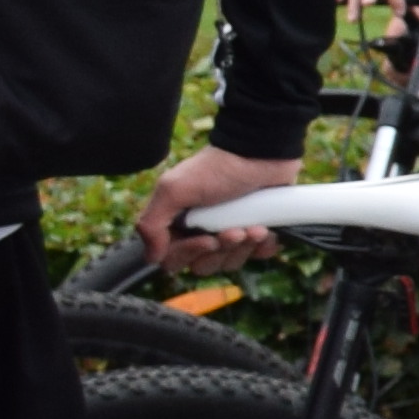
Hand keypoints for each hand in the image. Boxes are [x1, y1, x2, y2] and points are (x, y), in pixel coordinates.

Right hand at [132, 145, 300, 269]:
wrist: (263, 153)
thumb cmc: (218, 168)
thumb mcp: (175, 189)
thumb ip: (152, 223)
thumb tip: (150, 258)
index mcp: (177, 223)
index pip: (173, 260)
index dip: (190, 254)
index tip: (208, 238)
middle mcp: (201, 231)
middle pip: (204, 266)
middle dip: (222, 250)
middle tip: (237, 231)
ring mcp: (231, 231)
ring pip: (231, 262)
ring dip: (245, 247)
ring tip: (256, 226)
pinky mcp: (258, 230)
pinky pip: (259, 255)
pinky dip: (265, 246)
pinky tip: (267, 229)